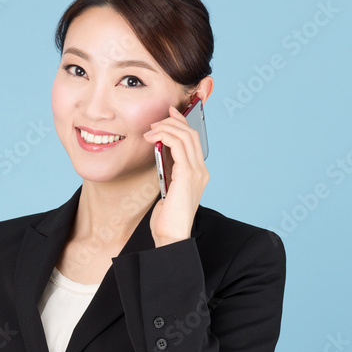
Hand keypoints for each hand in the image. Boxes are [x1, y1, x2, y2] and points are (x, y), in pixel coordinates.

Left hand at [142, 104, 209, 245]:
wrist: (171, 236)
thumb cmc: (167, 219)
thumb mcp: (167, 190)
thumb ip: (168, 172)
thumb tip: (160, 152)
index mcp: (198, 174)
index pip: (193, 140)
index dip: (181, 123)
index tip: (168, 114)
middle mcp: (201, 171)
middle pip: (191, 134)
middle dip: (173, 121)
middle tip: (155, 121)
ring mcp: (196, 172)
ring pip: (185, 136)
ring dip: (166, 128)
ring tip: (150, 131)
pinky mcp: (187, 175)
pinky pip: (178, 146)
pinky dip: (164, 136)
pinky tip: (152, 138)